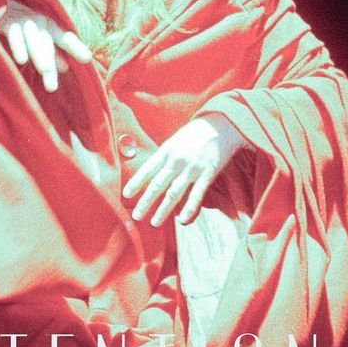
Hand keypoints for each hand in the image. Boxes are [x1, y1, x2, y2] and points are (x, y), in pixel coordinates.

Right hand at [0, 0, 92, 92]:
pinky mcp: (6, 21)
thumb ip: (51, 51)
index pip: (65, 37)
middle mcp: (38, 22)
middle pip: (47, 44)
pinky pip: (14, 35)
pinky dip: (18, 46)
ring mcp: (23, 21)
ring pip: (34, 40)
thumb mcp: (37, 34)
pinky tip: (22, 60)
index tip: (87, 58)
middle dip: (50, 63)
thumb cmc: (20, 21)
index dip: (75, 47)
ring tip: (45, 72)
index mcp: (49, 25)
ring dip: (39, 56)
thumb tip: (66, 67)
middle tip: (52, 87)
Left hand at [122, 112, 247, 227]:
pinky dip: (189, 208)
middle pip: (157, 184)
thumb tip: (152, 171)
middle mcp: (176, 160)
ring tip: (154, 222)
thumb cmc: (196, 132)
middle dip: (145, 202)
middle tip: (136, 216)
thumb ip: (165, 155)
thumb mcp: (175, 139)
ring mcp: (192, 168)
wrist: (221, 124)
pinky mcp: (207, 173)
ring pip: (174, 193)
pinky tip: (183, 220)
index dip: (136, 183)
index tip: (126, 196)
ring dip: (163, 209)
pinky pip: (196, 194)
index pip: (147, 169)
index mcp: (167, 150)